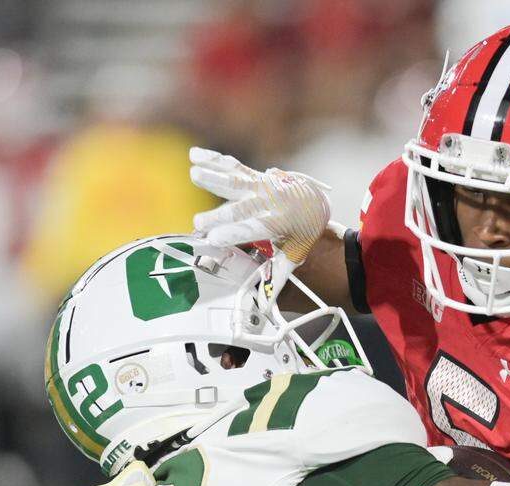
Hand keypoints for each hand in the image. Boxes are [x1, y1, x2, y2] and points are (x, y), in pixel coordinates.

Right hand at [190, 147, 330, 264]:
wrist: (317, 202)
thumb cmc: (302, 232)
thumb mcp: (296, 254)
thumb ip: (278, 275)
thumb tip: (265, 306)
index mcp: (279, 224)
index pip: (255, 230)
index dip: (234, 234)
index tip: (215, 240)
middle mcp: (270, 203)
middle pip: (242, 208)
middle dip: (219, 215)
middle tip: (199, 222)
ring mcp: (262, 187)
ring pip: (236, 181)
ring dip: (214, 177)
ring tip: (194, 174)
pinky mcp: (255, 176)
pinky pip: (233, 167)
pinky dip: (213, 160)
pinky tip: (193, 156)